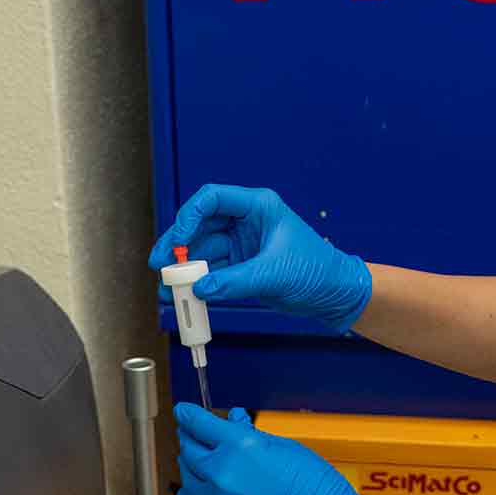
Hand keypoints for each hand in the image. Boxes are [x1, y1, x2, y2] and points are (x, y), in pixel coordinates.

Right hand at [151, 185, 371, 334]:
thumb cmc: (318, 271)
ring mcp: (241, 245)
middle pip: (200, 226)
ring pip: (202, 251)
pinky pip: (211, 272)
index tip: (176, 241)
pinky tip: (185, 295)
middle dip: (178, 246)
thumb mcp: (275, 274)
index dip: (189, 217)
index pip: (212, 199)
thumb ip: (235, 281)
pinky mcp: (240, 267)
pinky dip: (197, 284)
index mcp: (258, 206)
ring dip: (184, 269)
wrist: (335, 295)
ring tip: (169, 288)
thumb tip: (200, 288)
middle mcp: (245, 222)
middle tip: (160, 265)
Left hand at [175, 405, 396, 494]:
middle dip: (190, 438)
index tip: (184, 412)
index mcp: (239, 447)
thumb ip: (251, 435)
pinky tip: (191, 491)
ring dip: (191, 466)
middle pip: (189, 449)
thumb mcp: (285, 448)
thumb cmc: (316, 490)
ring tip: (199, 462)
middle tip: (194, 435)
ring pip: (187, 477)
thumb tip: (234, 423)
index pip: (198, 424)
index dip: (188, 414)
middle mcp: (222, 473)